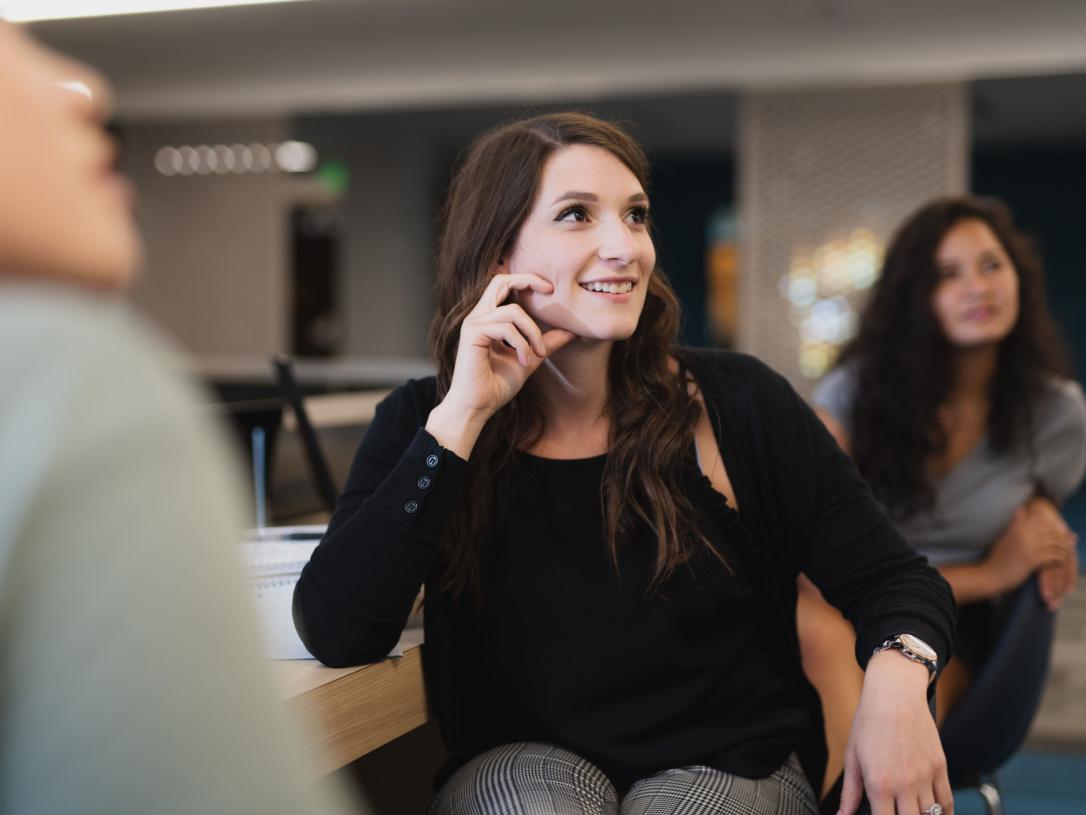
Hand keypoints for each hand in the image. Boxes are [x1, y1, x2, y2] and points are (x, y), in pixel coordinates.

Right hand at [427, 272, 575, 456]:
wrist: (477, 407)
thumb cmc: (497, 385)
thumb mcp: (529, 358)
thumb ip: (547, 343)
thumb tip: (572, 331)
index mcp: (489, 318)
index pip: (504, 285)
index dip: (526, 280)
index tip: (550, 289)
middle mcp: (478, 316)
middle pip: (500, 281)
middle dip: (528, 280)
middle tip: (550, 290)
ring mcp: (473, 324)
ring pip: (512, 312)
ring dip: (532, 333)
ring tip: (537, 355)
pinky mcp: (472, 335)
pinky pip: (506, 328)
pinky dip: (521, 344)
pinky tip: (524, 361)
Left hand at [839, 651, 951, 814]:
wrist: (894, 694)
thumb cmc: (870, 723)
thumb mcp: (852, 757)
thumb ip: (850, 792)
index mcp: (879, 784)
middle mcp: (905, 784)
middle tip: (894, 812)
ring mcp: (925, 777)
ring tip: (910, 811)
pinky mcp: (940, 767)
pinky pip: (947, 801)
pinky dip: (944, 813)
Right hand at [984, 496, 1076, 595]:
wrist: (990, 574)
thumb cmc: (998, 556)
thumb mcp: (1005, 535)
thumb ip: (1014, 523)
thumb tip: (1021, 508)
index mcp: (1017, 526)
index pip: (1042, 520)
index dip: (1054, 525)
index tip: (1059, 531)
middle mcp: (1023, 533)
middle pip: (1051, 531)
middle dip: (1062, 536)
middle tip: (1068, 543)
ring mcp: (1028, 546)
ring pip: (1054, 543)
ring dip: (1063, 548)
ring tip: (1065, 553)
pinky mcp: (1032, 559)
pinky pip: (1053, 556)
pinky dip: (1059, 559)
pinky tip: (1059, 562)